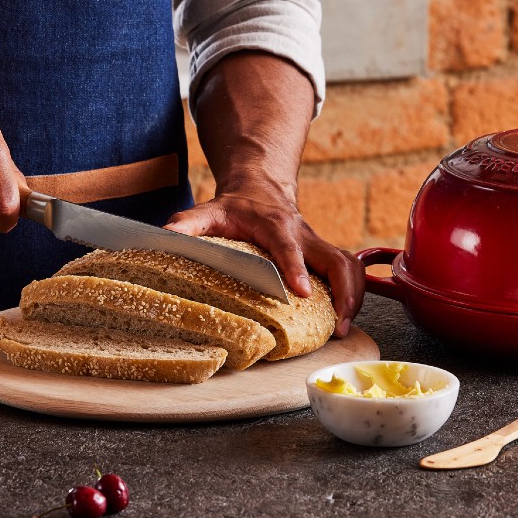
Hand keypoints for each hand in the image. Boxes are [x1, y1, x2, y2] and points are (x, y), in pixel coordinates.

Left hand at [164, 186, 364, 337]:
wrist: (261, 188)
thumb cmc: (235, 207)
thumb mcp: (208, 210)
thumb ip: (187, 224)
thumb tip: (164, 237)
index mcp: (275, 224)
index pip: (290, 246)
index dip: (296, 268)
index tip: (301, 292)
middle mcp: (304, 235)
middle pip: (338, 259)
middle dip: (345, 292)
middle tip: (339, 324)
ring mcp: (318, 246)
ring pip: (351, 266)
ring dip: (354, 297)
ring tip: (343, 329)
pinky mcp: (325, 256)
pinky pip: (349, 273)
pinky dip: (353, 296)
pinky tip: (343, 320)